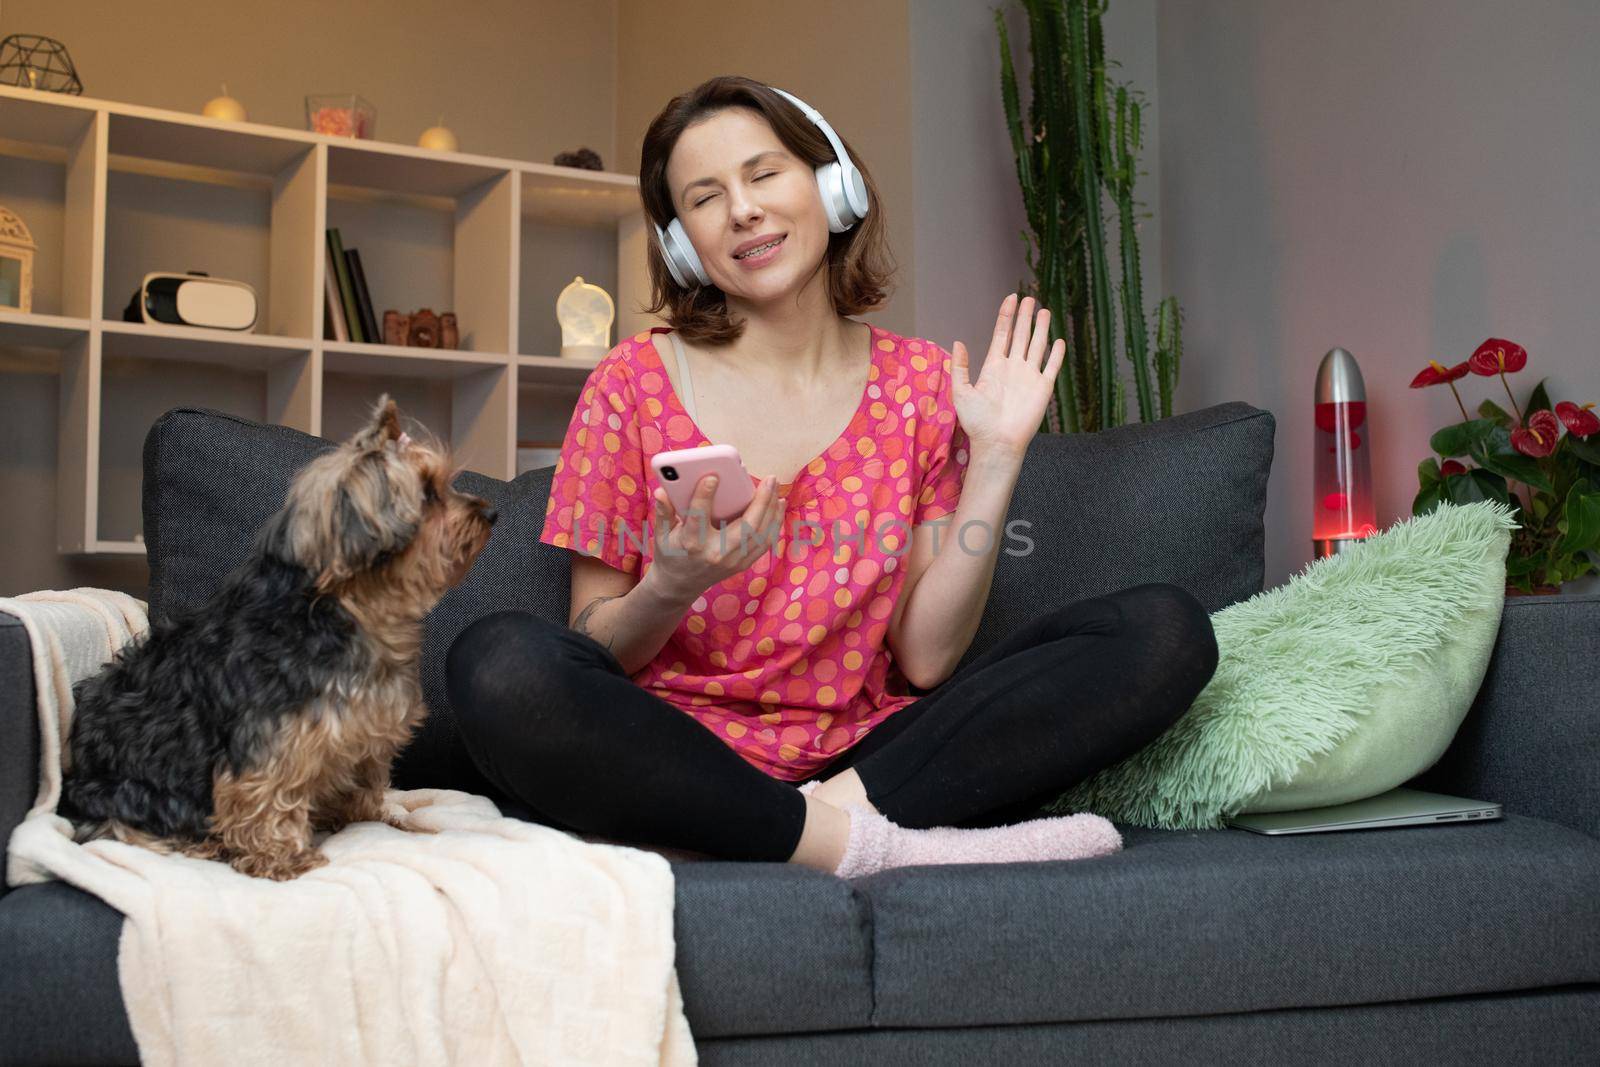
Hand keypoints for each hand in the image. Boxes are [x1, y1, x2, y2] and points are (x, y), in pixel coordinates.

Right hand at [647, 472, 785, 602]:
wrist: (679, 586)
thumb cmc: (671, 553)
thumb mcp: (661, 534)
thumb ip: (663, 512)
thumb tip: (662, 491)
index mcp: (692, 544)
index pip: (699, 517)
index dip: (704, 496)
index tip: (712, 476)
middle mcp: (716, 554)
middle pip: (745, 527)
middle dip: (761, 502)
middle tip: (769, 479)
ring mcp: (732, 561)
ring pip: (761, 535)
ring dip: (772, 511)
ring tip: (776, 489)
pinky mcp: (742, 564)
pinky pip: (764, 543)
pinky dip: (773, 523)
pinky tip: (777, 506)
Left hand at [950, 293, 1065, 458]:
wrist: (996, 442)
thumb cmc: (977, 422)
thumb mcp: (961, 392)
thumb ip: (960, 367)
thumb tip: (958, 342)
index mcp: (994, 366)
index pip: (1002, 334)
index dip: (1006, 315)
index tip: (1011, 298)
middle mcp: (1013, 367)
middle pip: (1021, 335)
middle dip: (1024, 316)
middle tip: (1029, 298)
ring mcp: (1029, 376)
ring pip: (1037, 346)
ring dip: (1040, 328)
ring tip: (1043, 311)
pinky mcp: (1042, 388)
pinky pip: (1051, 367)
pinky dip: (1056, 354)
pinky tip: (1059, 340)